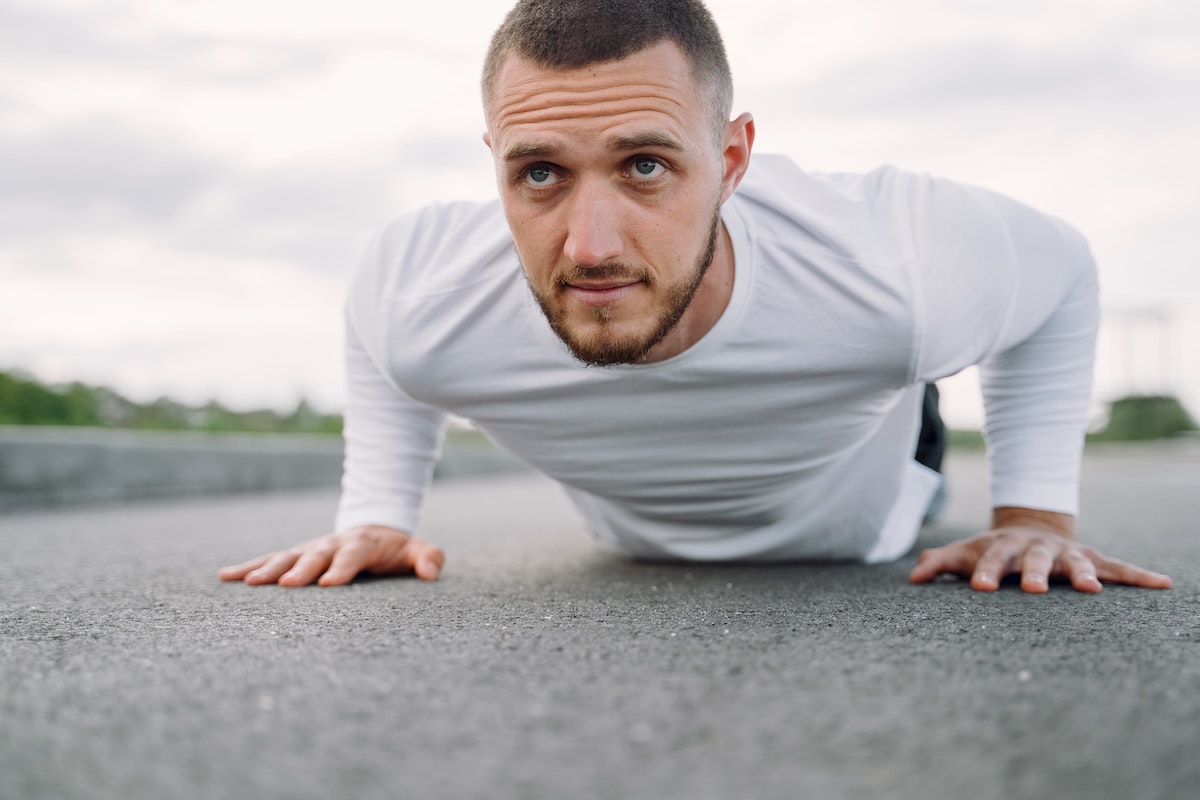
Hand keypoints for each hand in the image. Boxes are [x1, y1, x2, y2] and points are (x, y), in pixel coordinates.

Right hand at [217, 525, 444, 586]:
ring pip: (287, 556)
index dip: (342, 568)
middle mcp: (332, 544)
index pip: (353, 555)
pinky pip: (269, 560)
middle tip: (284, 584)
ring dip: (268, 568)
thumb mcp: (418, 551)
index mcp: (362, 543)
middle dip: (300, 569)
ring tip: (248, 582)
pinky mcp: (296, 556)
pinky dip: (248, 567)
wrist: (375, 531)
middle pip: (315, 555)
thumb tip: (431, 573)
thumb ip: (428, 558)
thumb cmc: (397, 550)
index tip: (329, 585)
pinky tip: (225, 577)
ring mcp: (311, 548)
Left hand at [908, 506, 1171, 592]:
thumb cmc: (992, 550)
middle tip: (1033, 590)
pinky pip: (1118, 568)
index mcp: (1004, 547)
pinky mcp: (1092, 559)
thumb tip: (912, 578)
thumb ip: (940, 563)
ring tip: (1091, 590)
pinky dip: (1140, 576)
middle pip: (1034, 560)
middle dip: (1034, 573)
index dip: (984, 572)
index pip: (991, 558)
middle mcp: (1036, 548)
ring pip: (1076, 563)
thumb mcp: (965, 553)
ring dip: (1084, 575)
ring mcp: (1066, 553)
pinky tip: (1163, 584)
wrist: (1030, 525)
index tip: (978, 588)